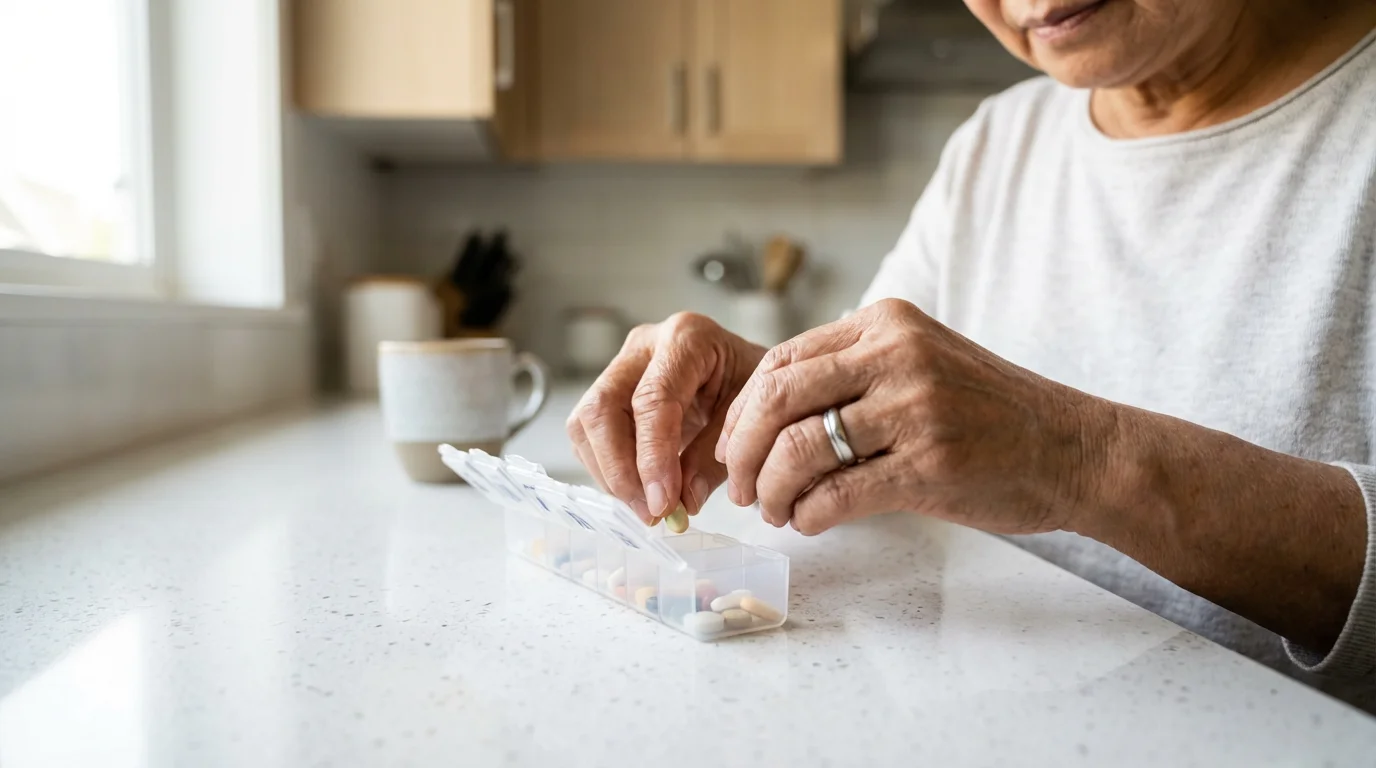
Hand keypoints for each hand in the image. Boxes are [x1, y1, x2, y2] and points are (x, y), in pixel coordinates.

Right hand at [567, 313, 766, 523]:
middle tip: (650, 512)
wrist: (753, 375)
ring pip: (586, 424)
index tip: (663, 502)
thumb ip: (715, 459)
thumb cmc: (757, 389)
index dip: (652, 456)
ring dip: (610, 474)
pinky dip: (609, 471)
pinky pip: (589, 435)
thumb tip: (683, 501)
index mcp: (687, 338)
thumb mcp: (750, 419)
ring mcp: (622, 366)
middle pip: (602, 408)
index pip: (652, 400)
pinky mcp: (610, 392)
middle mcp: (645, 345)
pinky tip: (640, 492)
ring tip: (648, 508)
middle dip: (620, 469)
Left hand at [716, 299, 1109, 535]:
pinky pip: (838, 494)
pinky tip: (809, 522)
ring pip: (799, 448)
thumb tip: (767, 414)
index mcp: (886, 324)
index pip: (781, 360)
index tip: (734, 448)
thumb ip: (854, 372)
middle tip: (740, 487)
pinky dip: (809, 515)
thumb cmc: (991, 414)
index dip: (743, 412)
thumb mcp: (922, 363)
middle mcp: (896, 355)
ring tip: (775, 511)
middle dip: (743, 451)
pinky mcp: (929, 465)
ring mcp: (915, 409)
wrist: (1075, 448)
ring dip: (772, 490)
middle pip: (777, 399)